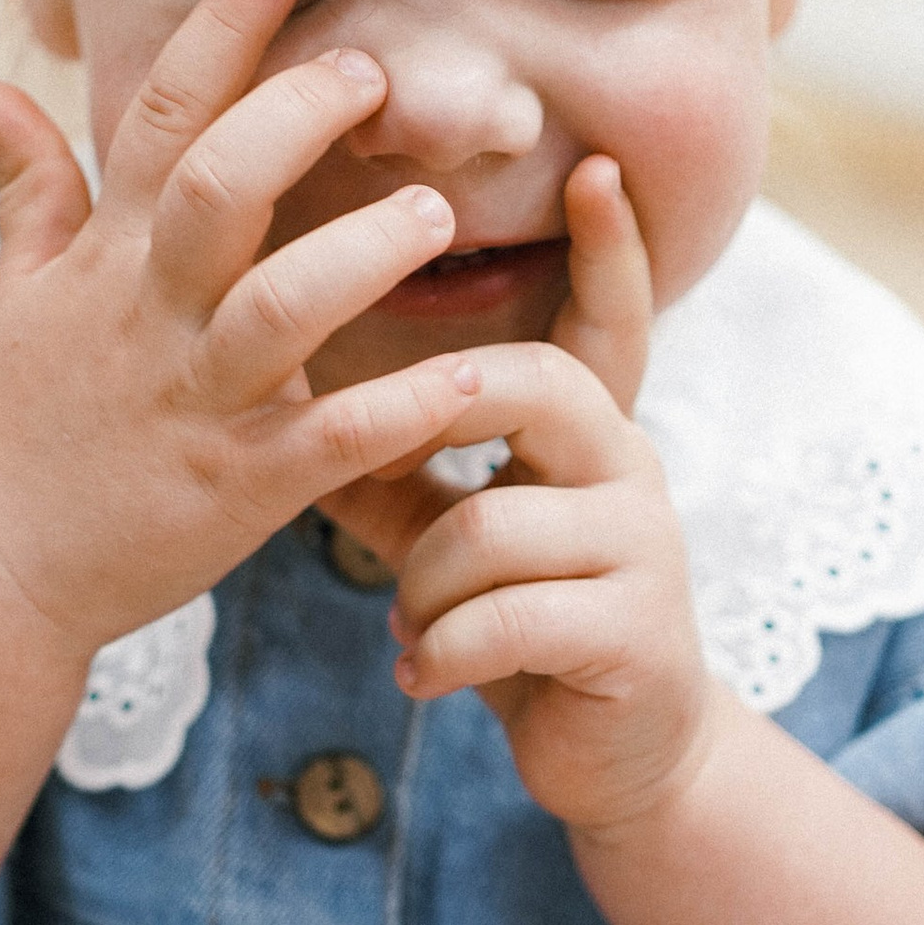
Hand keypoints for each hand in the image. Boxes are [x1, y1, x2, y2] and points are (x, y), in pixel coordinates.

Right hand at [0, 0, 484, 666]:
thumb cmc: (17, 429)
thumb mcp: (13, 297)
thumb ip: (23, 185)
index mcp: (106, 260)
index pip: (156, 120)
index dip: (216, 34)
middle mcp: (149, 317)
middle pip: (215, 191)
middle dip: (292, 122)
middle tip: (375, 72)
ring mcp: (194, 403)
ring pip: (280, 311)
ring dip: (361, 257)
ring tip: (437, 214)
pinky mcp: (237, 490)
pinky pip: (329, 442)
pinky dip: (399, 413)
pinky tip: (472, 382)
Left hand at [322, 160, 716, 836]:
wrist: (614, 756)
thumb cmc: (518, 623)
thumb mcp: (448, 535)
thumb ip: (389, 463)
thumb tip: (279, 384)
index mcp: (587, 432)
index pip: (610, 319)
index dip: (610, 250)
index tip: (593, 168)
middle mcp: (629, 471)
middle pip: (538, 384)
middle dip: (444, 407)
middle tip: (381, 457)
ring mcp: (644, 554)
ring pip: (491, 524)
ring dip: (424, 586)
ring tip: (411, 626)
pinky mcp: (635, 638)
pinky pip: (506, 620)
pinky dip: (441, 653)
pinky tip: (419, 675)